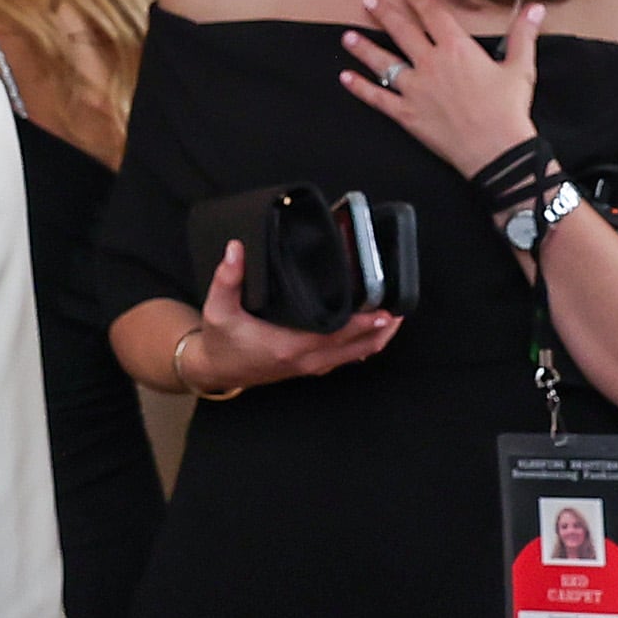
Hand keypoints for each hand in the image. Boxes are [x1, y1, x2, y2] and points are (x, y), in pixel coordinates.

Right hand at [170, 245, 394, 397]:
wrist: (216, 369)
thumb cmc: (222, 341)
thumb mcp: (218, 309)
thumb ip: (228, 278)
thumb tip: (236, 248)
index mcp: (290, 346)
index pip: (338, 335)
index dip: (364, 324)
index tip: (386, 311)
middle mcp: (306, 360)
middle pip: (357, 348)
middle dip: (381, 331)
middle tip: (401, 310)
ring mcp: (309, 366)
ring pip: (354, 356)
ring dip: (375, 339)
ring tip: (393, 318)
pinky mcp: (309, 367)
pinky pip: (344, 358)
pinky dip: (361, 345)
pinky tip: (370, 331)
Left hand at [338, 0, 537, 183]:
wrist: (497, 150)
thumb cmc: (509, 109)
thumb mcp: (521, 67)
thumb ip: (523, 34)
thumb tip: (535, 6)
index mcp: (457, 48)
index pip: (432, 16)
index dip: (418, 0)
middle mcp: (431, 63)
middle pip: (402, 32)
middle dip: (385, 15)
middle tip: (369, 2)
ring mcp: (415, 88)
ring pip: (383, 62)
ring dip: (364, 48)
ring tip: (347, 36)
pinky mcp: (406, 114)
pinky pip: (377, 98)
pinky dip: (360, 88)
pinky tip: (345, 78)